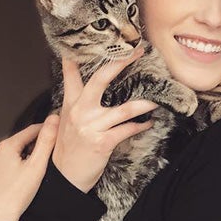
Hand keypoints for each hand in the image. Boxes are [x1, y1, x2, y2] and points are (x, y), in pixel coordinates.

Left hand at [0, 114, 59, 220]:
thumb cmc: (14, 196)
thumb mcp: (36, 166)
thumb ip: (46, 141)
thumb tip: (54, 119)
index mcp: (6, 146)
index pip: (31, 130)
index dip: (46, 130)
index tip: (56, 132)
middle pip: (20, 142)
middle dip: (34, 146)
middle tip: (48, 155)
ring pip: (9, 155)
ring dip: (22, 158)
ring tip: (34, 170)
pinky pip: (1, 167)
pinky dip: (11, 169)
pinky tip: (18, 181)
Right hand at [52, 50, 156, 192]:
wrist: (63, 178)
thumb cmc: (68, 149)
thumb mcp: (65, 121)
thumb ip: (75, 102)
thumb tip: (81, 86)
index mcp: (70, 104)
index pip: (72, 75)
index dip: (77, 57)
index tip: (94, 41)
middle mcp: (80, 111)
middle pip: (101, 79)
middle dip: (120, 63)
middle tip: (136, 52)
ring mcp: (91, 126)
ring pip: (124, 108)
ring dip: (145, 102)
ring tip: (157, 97)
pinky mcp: (102, 142)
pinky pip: (128, 129)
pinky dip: (141, 125)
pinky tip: (149, 122)